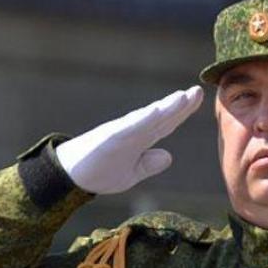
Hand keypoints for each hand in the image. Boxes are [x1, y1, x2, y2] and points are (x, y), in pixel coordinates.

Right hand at [56, 86, 203, 193]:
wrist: (70, 177)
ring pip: (147, 118)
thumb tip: (169, 156)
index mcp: (140, 139)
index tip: (197, 97)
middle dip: (180, 104)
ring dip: (165, 108)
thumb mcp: (130, 174)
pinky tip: (156, 110)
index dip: (183, 111)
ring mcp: (121, 133)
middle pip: (161, 117)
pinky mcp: (109, 138)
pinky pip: (128, 128)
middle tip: (198, 91)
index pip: (166, 122)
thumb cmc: (98, 172)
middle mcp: (133, 131)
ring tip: (182, 97)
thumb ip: (148, 165)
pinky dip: (143, 119)